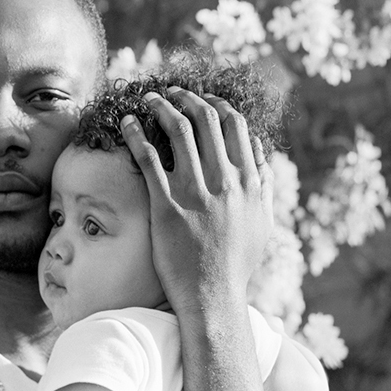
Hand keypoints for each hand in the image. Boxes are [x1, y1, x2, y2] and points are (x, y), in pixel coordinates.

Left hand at [121, 89, 271, 318]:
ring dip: (161, 106)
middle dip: (188, 98)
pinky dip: (135, 135)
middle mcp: (225, 181)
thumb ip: (264, 184)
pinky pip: (148, 159)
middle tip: (172, 93)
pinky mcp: (166, 206)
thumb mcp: (263, 222)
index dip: (217, 105)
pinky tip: (126, 123)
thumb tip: (259, 150)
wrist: (212, 297)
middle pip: (206, 120)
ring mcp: (195, 192)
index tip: (203, 100)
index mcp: (249, 181)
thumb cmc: (236, 264)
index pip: (235, 125)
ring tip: (148, 99)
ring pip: (178, 131)